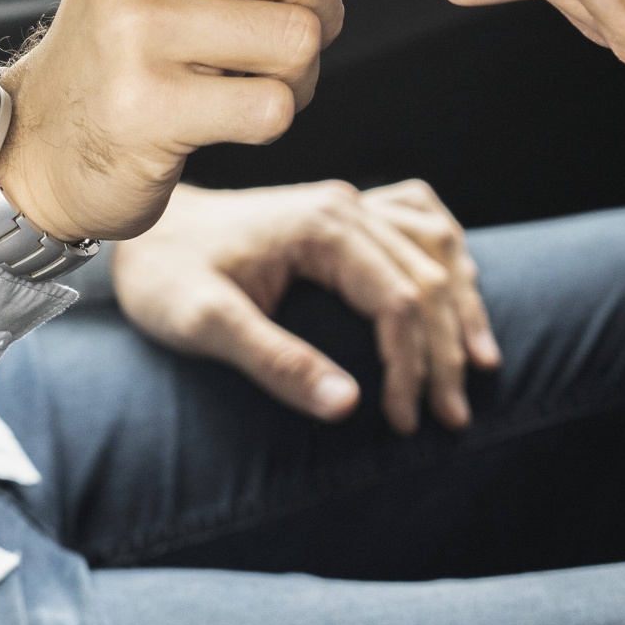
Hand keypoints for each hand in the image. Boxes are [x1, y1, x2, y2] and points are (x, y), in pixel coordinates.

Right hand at [0, 0, 403, 241]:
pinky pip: (274, 105)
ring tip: (243, 69)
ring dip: (297, 68)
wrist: (54, 132)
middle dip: (321, 3)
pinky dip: (270, 114)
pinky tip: (225, 107)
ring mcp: (131, 27)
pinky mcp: (146, 106)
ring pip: (299, 37)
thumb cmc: (137, 31)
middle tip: (279, 22)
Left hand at [112, 181, 500, 433]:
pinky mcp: (343, 210)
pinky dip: (448, 256)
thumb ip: (277, 362)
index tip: (405, 422)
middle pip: (426, 280)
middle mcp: (345, 206)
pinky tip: (458, 287)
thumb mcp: (206, 326)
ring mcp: (348, 202)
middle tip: (452, 418)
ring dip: (461, 305)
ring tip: (482, 362)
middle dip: (445, 353)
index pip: (398, 300)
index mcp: (321, 229)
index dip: (411, 366)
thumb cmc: (166, 277)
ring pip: (437, 247)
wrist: (143, 233)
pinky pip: (419, 220)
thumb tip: (349, 408)